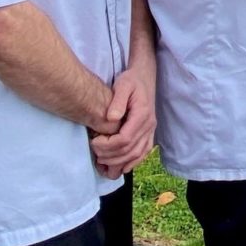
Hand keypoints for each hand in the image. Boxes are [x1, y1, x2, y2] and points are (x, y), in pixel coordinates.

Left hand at [90, 58, 156, 178]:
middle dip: (110, 156)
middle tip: (95, 153)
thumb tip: (111, 118)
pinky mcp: (149, 134)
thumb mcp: (123, 85)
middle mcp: (149, 125)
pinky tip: (121, 167)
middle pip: (130, 150)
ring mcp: (150, 131)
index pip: (126, 139)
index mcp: (142, 114)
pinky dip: (132, 163)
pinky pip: (143, 153)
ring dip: (119, 162)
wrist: (144, 78)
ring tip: (103, 161)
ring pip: (137, 154)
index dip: (108, 145)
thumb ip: (117, 101)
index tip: (94, 142)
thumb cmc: (131, 81)